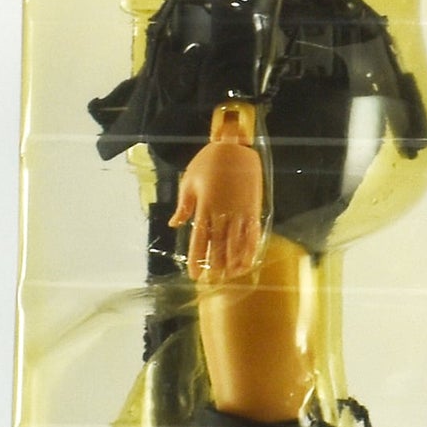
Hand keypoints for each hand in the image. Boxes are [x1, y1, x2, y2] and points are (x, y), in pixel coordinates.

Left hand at [170, 137, 264, 280]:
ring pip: (236, 243)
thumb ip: (183, 206)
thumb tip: (174, 224)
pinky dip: (250, 249)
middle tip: (212, 280)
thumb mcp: (189, 181)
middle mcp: (222, 212)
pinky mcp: (253, 208)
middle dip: (215, 265)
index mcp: (204, 207)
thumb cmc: (208, 161)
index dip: (196, 259)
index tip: (194, 274)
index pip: (199, 240)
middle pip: (218, 246)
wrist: (234, 146)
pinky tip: (247, 262)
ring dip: (233, 262)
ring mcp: (239, 211)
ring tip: (229, 276)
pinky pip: (252, 234)